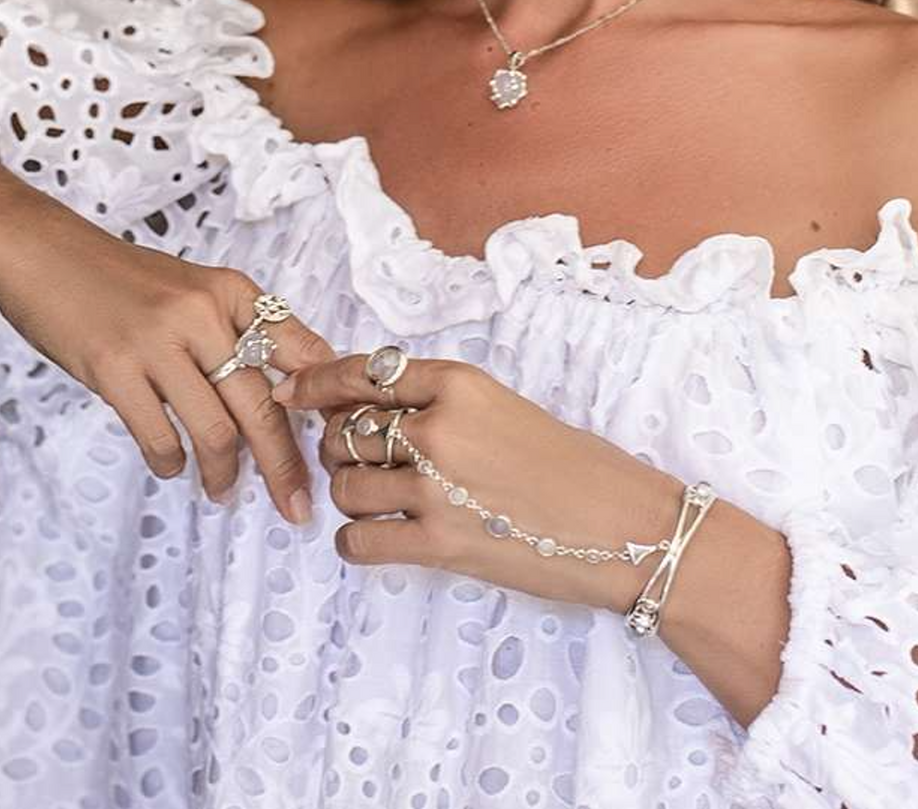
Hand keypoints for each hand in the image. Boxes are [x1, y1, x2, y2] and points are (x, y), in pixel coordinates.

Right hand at [0, 189, 336, 525]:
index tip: (337, 445)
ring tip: (223, 491)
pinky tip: (172, 466)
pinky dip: (171, 462)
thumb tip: (290, 391)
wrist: (45, 254)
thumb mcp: (195, 288)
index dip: (324, 403)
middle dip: (285, 465)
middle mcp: (204, 313)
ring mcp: (158, 341)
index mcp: (233, 290)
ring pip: (216, 430)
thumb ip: (237, 329)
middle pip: (264, 405)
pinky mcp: (114, 369)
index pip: (300, 351)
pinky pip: (159, 436)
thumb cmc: (124, 279)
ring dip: (224, 473)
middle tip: (296, 506)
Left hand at [275, 352, 685, 610]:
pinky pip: (359, 540)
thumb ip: (440, 405)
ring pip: (346, 485)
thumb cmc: (575, 467)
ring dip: (350, 495)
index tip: (290, 391)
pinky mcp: (440, 544)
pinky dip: (355, 541)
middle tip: (359, 461)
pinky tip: (374, 539)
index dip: (316, 381)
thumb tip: (369, 411)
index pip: (362, 373)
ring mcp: (437, 487)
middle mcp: (440, 427)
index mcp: (459, 383)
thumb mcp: (504, 408)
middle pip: (346, 432)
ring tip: (380, 501)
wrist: (628, 527)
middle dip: (339, 447)